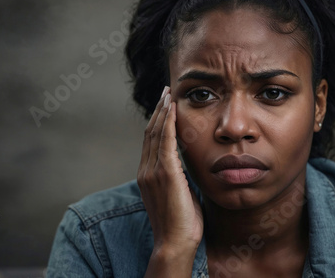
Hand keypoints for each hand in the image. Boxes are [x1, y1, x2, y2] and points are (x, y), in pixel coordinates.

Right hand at [137, 86, 203, 254]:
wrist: (175, 242)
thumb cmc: (181, 222)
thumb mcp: (178, 194)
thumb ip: (179, 177)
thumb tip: (188, 165)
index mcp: (147, 175)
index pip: (151, 141)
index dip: (157, 121)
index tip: (166, 105)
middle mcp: (146, 170)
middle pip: (150, 132)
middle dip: (159, 110)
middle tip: (166, 92)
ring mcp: (152, 172)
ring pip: (155, 133)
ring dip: (163, 111)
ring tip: (169, 94)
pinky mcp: (165, 174)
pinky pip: (165, 142)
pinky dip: (168, 123)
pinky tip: (173, 109)